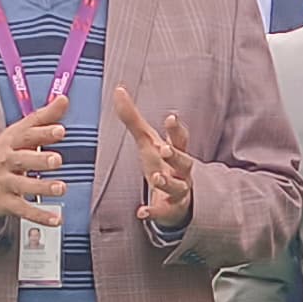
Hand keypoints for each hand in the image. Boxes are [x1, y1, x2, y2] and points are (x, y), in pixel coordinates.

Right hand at [0, 95, 73, 229]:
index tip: (60, 130)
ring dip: (42, 187)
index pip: (26, 135)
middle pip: (22, 159)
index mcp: (10, 142)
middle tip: (56, 160)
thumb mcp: (18, 132)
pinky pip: (23, 210)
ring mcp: (4, 182)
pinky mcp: (5, 202)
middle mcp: (6, 161)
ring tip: (60, 188)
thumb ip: (43, 117)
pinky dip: (40, 216)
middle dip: (39, 160)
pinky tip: (56, 219)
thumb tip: (63, 99)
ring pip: (23, 186)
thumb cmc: (2, 153)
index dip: (43, 132)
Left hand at [109, 87, 194, 231]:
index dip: (175, 129)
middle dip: (175, 155)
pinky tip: (142, 212)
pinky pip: (162, 211)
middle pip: (184, 161)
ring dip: (167, 182)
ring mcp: (178, 191)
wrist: (176, 199)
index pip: (179, 138)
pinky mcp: (169, 209)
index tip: (171, 118)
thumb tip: (118, 90)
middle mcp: (180, 171)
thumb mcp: (147, 141)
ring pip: (178, 187)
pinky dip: (153, 212)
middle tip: (166, 149)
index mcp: (175, 151)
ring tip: (156, 178)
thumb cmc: (162, 164)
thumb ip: (133, 118)